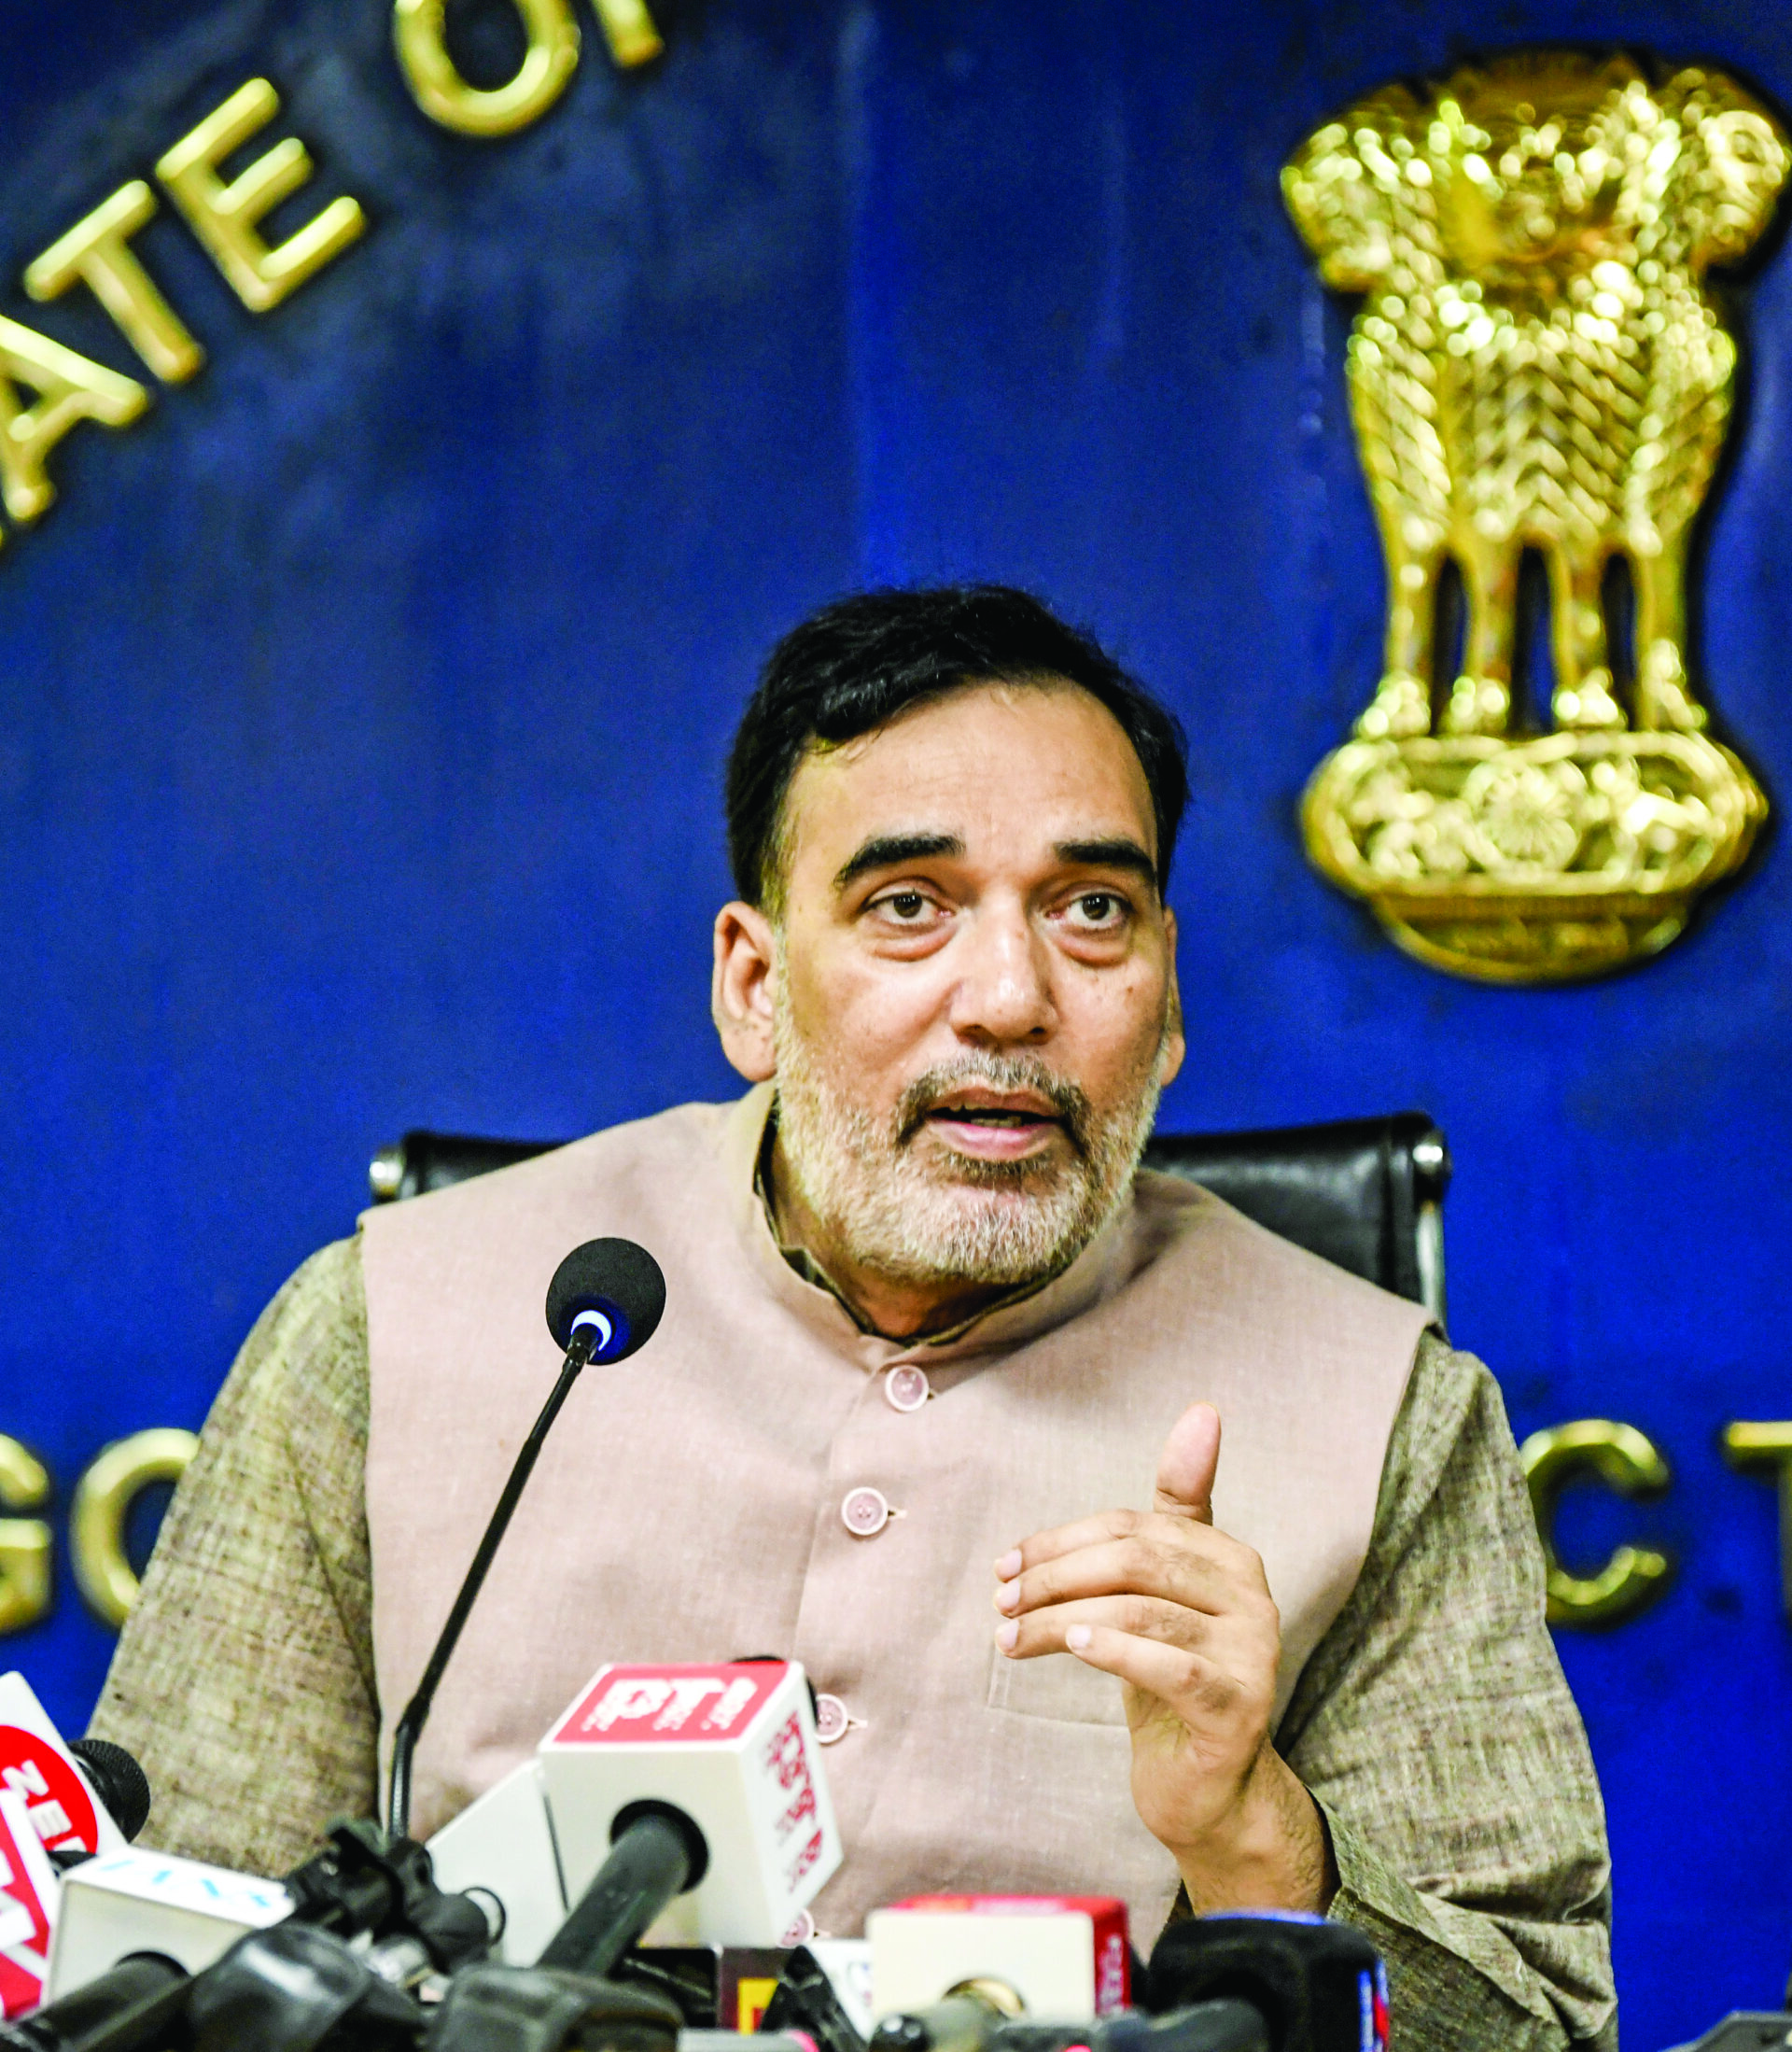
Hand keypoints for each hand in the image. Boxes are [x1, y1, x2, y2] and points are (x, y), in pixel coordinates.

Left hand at [993, 1402, 1333, 1913]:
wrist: (1207, 1788)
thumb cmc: (1170, 1679)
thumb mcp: (1159, 1596)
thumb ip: (1166, 1516)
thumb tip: (1204, 1409)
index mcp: (1230, 1557)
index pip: (1133, 1524)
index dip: (1061, 1539)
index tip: (1005, 1563)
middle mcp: (1252, 1595)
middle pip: (1134, 1558)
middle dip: (1054, 1575)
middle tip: (1000, 1601)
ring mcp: (1253, 1652)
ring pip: (1139, 1608)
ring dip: (1060, 1618)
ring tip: (1011, 1637)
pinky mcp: (1238, 1705)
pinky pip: (1168, 1664)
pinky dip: (1112, 1648)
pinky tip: (1071, 1645)